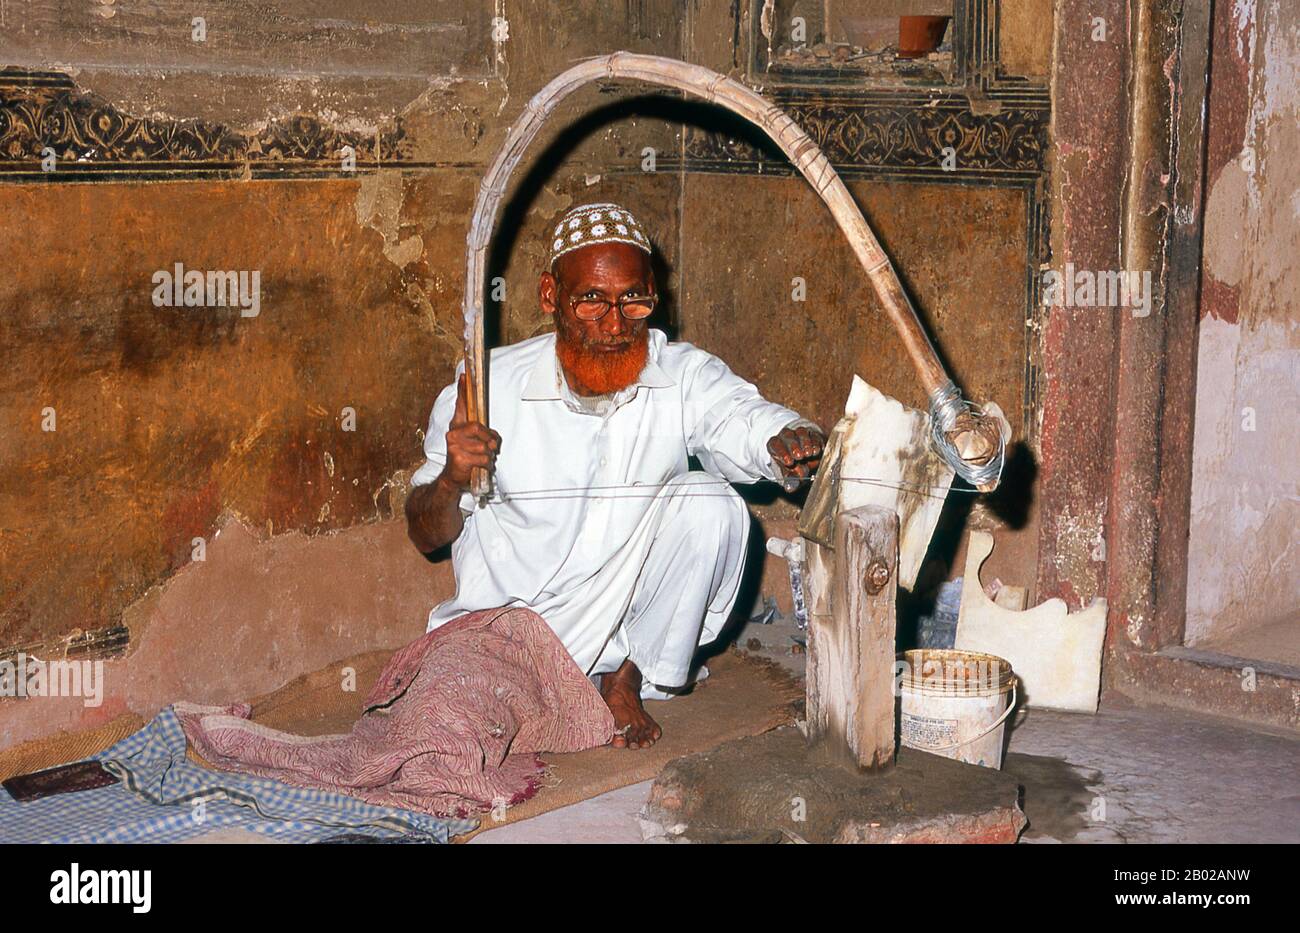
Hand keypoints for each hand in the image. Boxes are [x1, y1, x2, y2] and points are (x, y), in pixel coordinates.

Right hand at [442, 372, 501, 490]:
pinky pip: (483, 458)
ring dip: (488, 455)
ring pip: (484, 446)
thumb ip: (483, 434)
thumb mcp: (473, 442)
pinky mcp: (459, 457)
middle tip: (490, 447)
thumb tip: (494, 440)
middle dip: (489, 438)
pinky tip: (479, 467)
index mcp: (457, 426)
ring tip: (481, 459)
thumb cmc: (466, 457)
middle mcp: (453, 432)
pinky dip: (486, 464)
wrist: (452, 478)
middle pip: (478, 427)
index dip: (463, 390)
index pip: (460, 405)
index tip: (464, 376)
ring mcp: (454, 444)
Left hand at [767, 424, 824, 484]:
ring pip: (800, 432)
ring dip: (805, 443)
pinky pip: (814, 435)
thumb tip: (789, 488)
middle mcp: (786, 437)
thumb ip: (789, 481)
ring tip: (809, 454)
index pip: (775, 445)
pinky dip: (816, 442)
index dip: (781, 452)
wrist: (805, 464)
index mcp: (775, 446)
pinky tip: (818, 451)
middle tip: (800, 457)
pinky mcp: (813, 435)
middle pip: (787, 436)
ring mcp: (799, 434)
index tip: (789, 462)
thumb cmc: (793, 470)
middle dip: (794, 446)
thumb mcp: (790, 476)